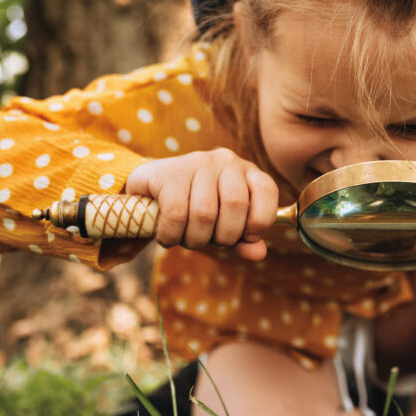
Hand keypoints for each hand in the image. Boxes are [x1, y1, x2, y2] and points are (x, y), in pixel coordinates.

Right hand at [125, 148, 278, 260]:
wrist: (149, 192)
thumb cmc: (196, 210)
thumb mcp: (224, 226)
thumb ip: (244, 240)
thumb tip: (259, 254)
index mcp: (246, 171)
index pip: (266, 190)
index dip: (260, 221)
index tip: (247, 237)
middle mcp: (225, 161)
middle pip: (235, 205)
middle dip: (224, 237)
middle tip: (210, 241)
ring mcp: (196, 162)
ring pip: (204, 212)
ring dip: (195, 240)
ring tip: (187, 240)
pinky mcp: (168, 172)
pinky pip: (176, 213)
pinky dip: (172, 235)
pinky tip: (167, 237)